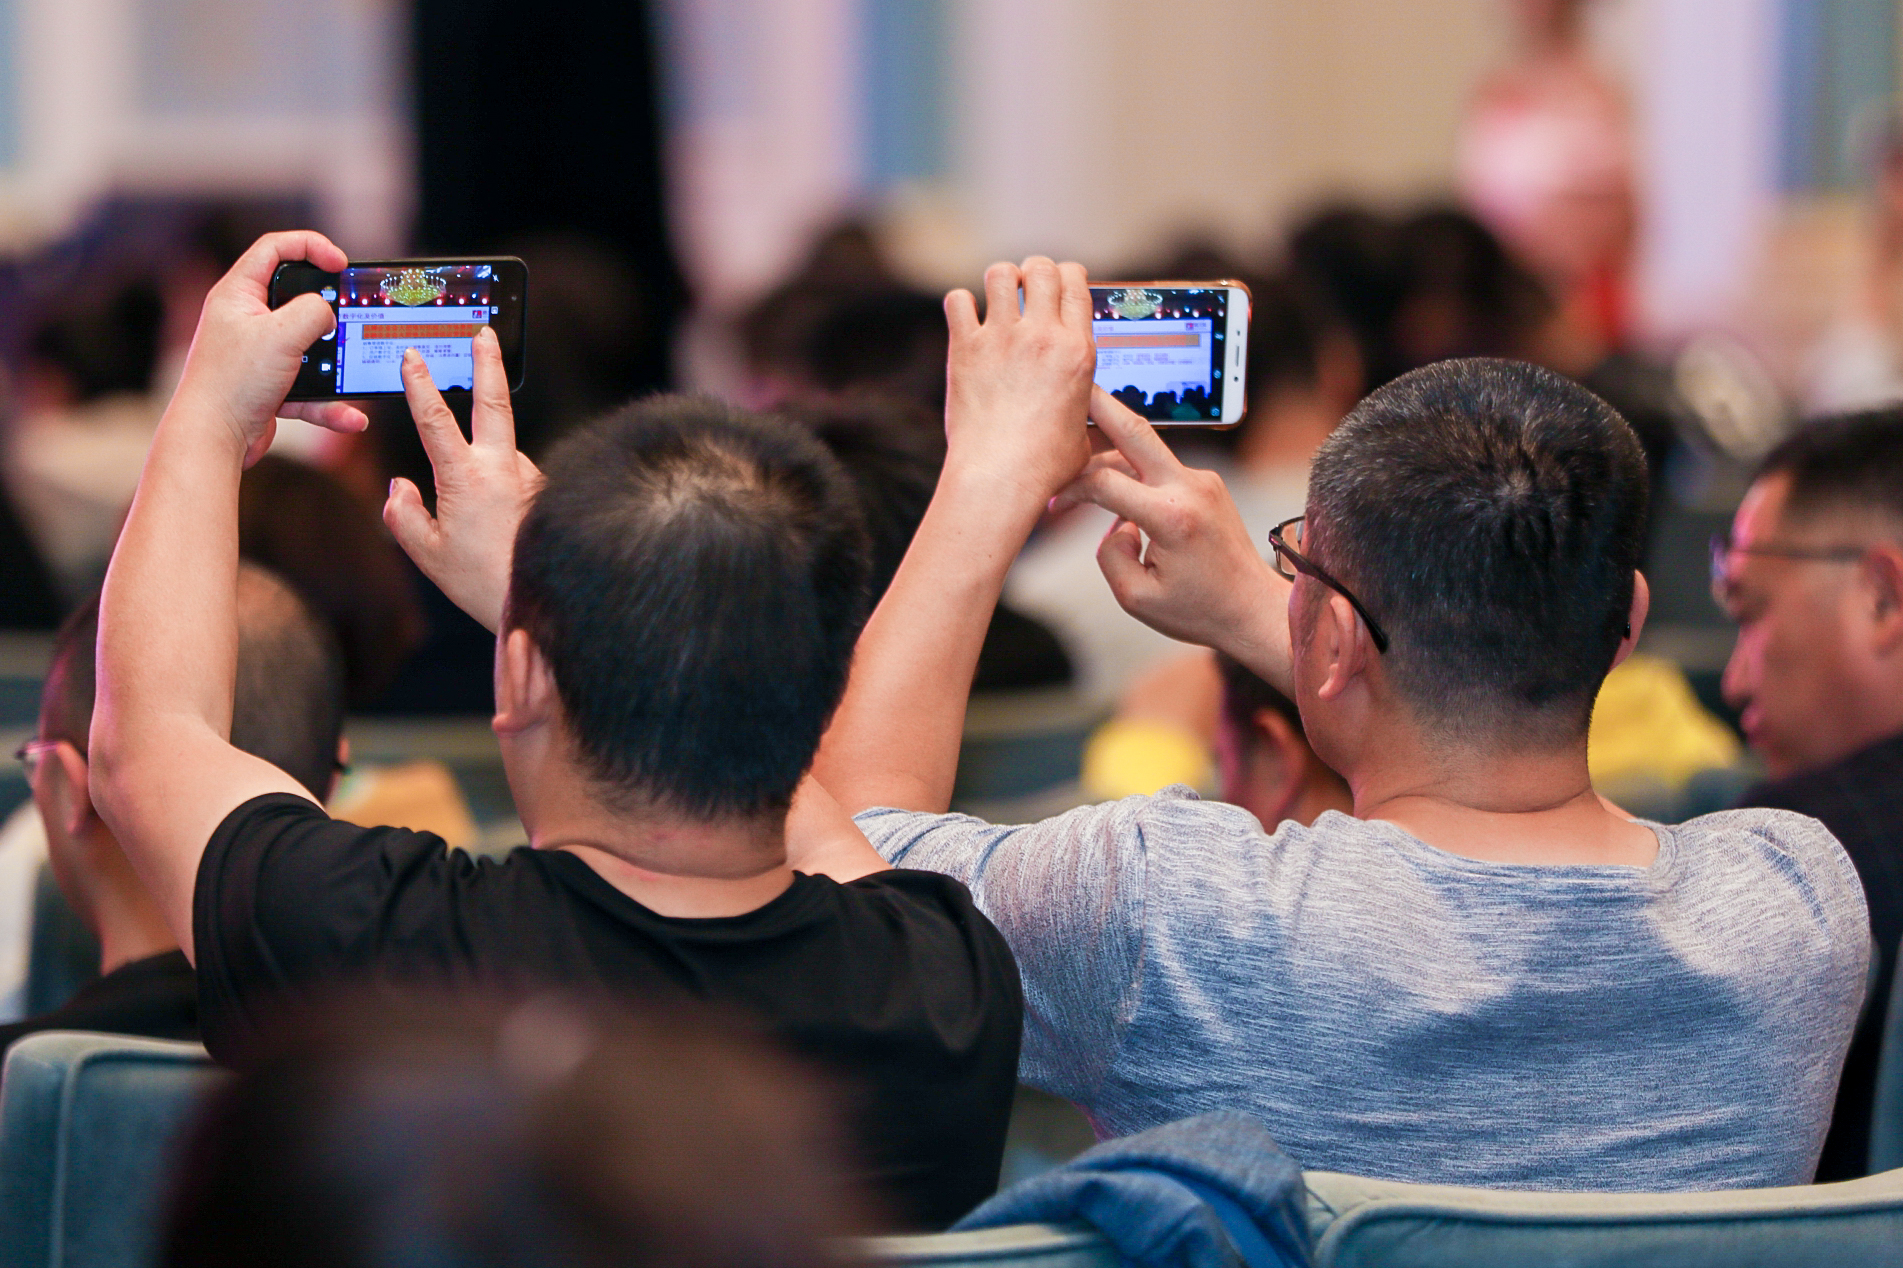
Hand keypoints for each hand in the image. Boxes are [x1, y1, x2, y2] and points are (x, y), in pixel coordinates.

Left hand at [169, 231, 366, 463]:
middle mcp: (245, 320)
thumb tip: (327, 313)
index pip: (274, 249)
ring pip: (308, 346)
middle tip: (350, 312)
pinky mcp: (270, 385)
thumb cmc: (233, 382)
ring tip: (353, 367)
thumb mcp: (281, 335)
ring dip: (333, 361)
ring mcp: (258, 354)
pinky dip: (330, 403)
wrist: (211, 439)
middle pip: (296, 297)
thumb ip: (313, 311)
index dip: (310, 246)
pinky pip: (310, 388)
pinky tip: (351, 417)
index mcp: (238, 294)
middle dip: (328, 308)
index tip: (339, 263)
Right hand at [383, 327, 539, 632]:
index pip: (436, 418)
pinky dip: (502, 490)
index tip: (413, 356)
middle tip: (483, 332)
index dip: (420, 384)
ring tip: (485, 530)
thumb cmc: (480, 582)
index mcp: (466, 477)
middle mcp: (503, 468)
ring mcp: (530, 476)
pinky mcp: (546, 490)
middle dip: (487, 362)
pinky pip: (514, 479)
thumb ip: (403, 514)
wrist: (538, 605)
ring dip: (487, 471)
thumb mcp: (426, 553)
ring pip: (500, 455)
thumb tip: (400, 486)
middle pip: (494, 401)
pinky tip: (502, 528)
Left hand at [942, 257, 1095, 504]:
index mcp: (1078, 351)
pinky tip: (966, 320)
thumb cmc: (1045, 467)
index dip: (1069, 275)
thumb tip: (1099, 419)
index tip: (1062, 282)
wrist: (1001, 477)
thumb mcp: (1085, 435)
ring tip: (998, 299)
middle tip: (1028, 288)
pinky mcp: (965, 349)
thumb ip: (1089, 413)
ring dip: (1000, 281)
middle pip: (1041, 269)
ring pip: (1000, 274)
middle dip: (1035, 272)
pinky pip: (958, 301)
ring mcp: (1002, 339)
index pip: (1076, 284)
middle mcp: (1042, 337)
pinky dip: (961, 304)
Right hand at [1060, 387, 1290, 668]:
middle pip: (1135, 430)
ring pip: (1144, 449)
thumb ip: (1109, 553)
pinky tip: (1113, 483)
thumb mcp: (1136, 598)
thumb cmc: (1198, 610)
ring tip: (1078, 466)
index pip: (1104, 482)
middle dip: (1100, 404)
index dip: (1072, 487)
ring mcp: (1203, 480)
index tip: (1055, 503)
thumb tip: (1113, 521)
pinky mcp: (1207, 482)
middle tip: (1071, 384)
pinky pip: (1160, 466)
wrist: (1253, 608)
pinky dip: (1133, 471)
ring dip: (1110, 451)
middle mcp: (1190, 488)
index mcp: (1171, 517)